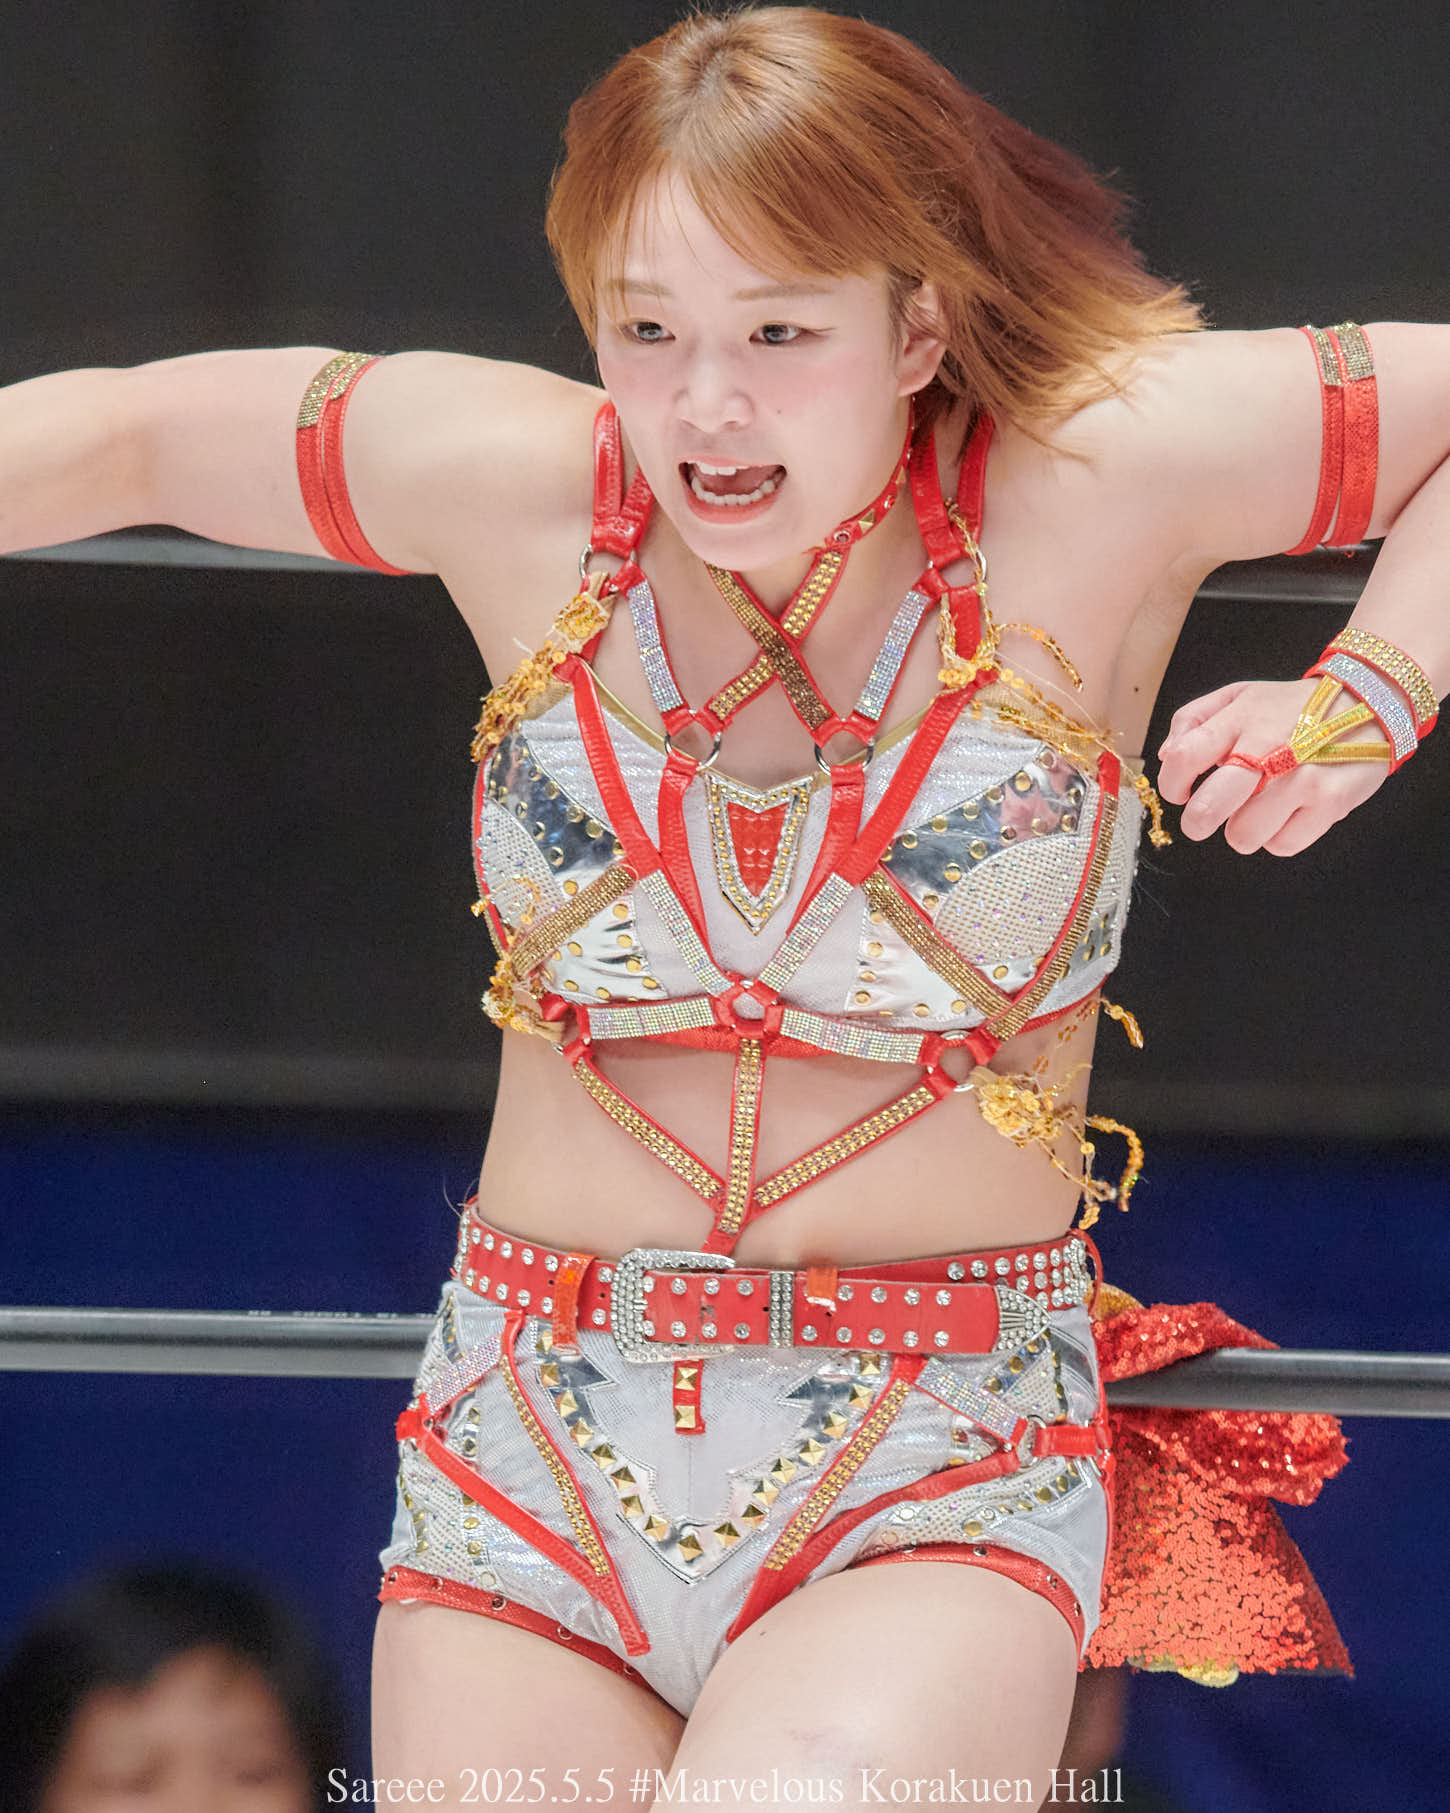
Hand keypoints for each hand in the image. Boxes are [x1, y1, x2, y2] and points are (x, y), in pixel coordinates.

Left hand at [1156, 677, 1387, 854]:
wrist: (1368, 702)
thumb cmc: (1292, 707)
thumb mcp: (1240, 695)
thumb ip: (1194, 719)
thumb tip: (1167, 756)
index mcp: (1241, 719)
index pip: (1183, 759)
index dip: (1172, 785)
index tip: (1181, 792)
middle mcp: (1269, 748)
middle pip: (1208, 808)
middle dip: (1198, 821)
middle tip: (1204, 818)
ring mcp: (1301, 778)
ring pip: (1243, 836)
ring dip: (1244, 829)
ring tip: (1259, 808)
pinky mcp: (1330, 803)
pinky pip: (1281, 845)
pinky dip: (1278, 836)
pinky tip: (1289, 812)